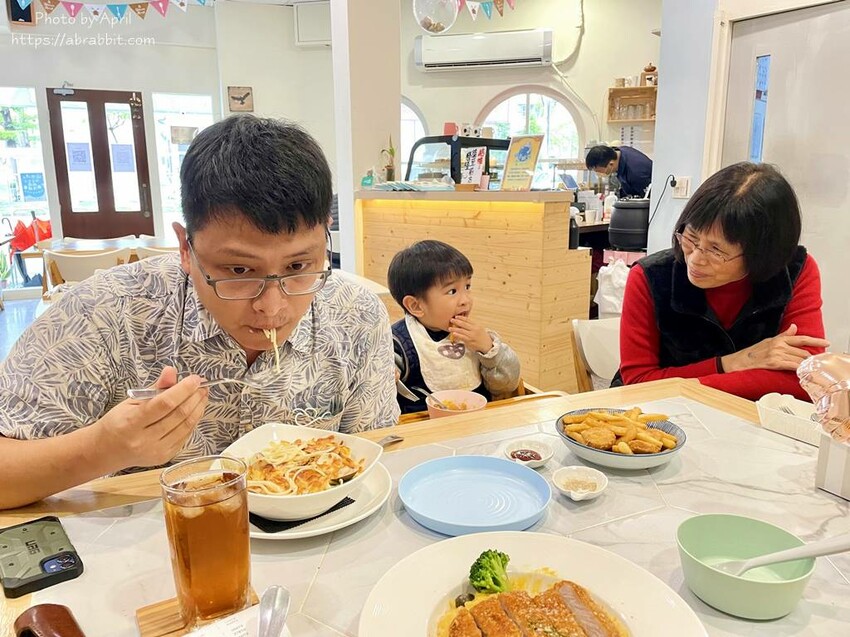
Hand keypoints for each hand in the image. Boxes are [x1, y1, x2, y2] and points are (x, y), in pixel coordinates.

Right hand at [93, 367, 208, 470]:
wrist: (106, 451)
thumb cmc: (117, 423)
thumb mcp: (130, 401)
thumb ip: (154, 388)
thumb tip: (171, 371)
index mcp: (131, 423)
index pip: (164, 404)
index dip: (183, 390)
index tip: (195, 379)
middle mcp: (144, 440)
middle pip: (178, 415)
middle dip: (194, 398)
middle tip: (202, 386)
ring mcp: (156, 451)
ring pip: (185, 427)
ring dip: (198, 409)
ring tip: (202, 396)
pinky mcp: (164, 457)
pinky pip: (185, 436)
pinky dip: (193, 421)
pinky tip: (195, 410)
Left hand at [449, 315, 493, 353]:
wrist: (488, 345)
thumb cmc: (482, 337)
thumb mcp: (479, 329)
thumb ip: (472, 326)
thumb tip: (462, 324)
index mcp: (477, 325)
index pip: (468, 320)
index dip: (461, 318)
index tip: (456, 316)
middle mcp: (474, 329)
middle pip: (464, 324)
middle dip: (456, 321)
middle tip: (451, 320)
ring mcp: (472, 335)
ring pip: (462, 330)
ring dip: (455, 329)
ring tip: (450, 328)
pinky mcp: (470, 341)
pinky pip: (462, 337)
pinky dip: (457, 335)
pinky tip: (454, 333)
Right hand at [721, 324, 829, 372]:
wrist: (738, 362)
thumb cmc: (752, 353)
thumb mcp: (768, 341)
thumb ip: (783, 336)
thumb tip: (794, 327)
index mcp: (778, 339)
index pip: (801, 338)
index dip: (815, 340)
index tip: (826, 343)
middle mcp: (778, 345)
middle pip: (803, 351)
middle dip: (812, 358)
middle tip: (817, 363)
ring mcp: (776, 354)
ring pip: (799, 359)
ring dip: (807, 364)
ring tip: (811, 369)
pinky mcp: (774, 363)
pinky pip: (792, 365)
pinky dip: (800, 369)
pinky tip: (803, 372)